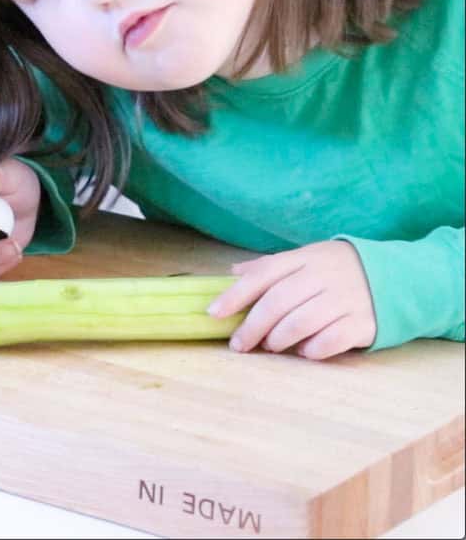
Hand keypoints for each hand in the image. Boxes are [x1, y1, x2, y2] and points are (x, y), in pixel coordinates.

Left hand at [207, 240, 376, 359]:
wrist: (395, 278)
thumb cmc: (337, 271)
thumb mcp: (306, 259)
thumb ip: (270, 267)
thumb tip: (232, 272)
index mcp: (305, 258)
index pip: (263, 274)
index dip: (235, 295)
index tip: (213, 313)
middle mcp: (324, 276)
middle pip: (278, 301)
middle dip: (252, 326)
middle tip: (239, 344)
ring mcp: (346, 298)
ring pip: (301, 322)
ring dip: (278, 339)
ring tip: (270, 346)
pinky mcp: (364, 322)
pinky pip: (331, 340)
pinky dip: (312, 349)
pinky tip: (303, 352)